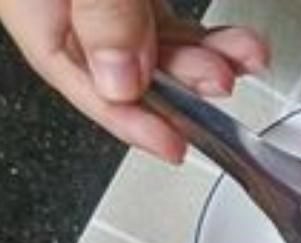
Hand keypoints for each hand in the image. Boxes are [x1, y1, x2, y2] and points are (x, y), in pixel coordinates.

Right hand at [0, 0, 268, 162]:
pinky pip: (170, 25)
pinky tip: (238, 45)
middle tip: (222, 81)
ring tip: (243, 57)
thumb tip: (119, 78)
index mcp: (34, 8)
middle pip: (127, 71)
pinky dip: (206, 39)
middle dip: (183, 85)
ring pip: (157, 49)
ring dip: (205, 61)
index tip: (176, 147)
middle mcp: (69, 9)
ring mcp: (103, 2)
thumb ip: (99, 10)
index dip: (131, 122)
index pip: (79, 83)